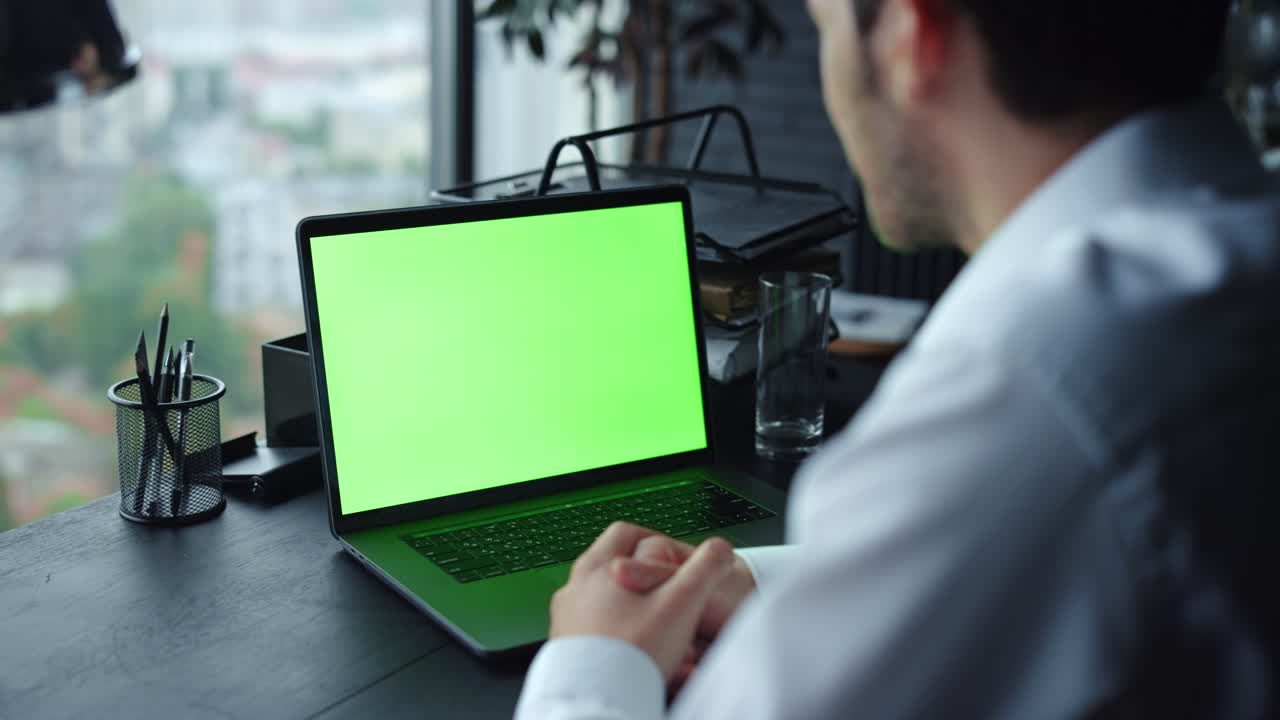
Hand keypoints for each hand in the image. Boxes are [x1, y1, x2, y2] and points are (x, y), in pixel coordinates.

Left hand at [549, 522, 735, 683]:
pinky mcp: (567, 650)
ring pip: (608, 606)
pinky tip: (645, 657)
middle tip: (671, 598)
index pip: (625, 533)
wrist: (599, 703)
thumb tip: (721, 549)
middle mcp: (573, 590)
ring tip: (664, 636)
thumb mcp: (682, 603)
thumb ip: (704, 570)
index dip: (656, 539)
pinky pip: (599, 635)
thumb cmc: (634, 651)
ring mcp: (566, 621)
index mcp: (595, 568)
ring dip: (639, 615)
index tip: (674, 558)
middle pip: (616, 570)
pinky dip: (624, 640)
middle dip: (650, 583)